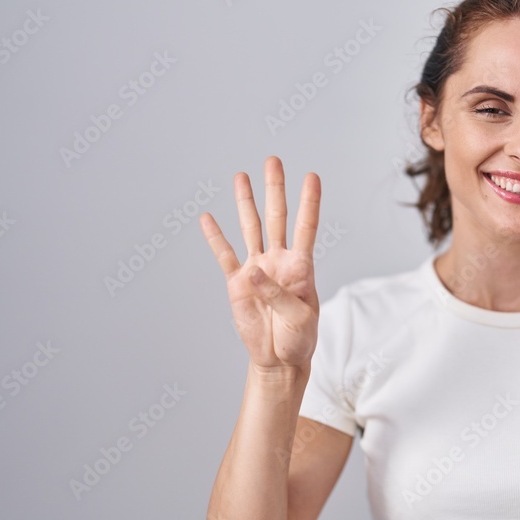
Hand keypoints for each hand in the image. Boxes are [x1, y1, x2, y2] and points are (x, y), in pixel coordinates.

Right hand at [200, 156, 321, 370]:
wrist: (279, 359)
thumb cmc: (298, 338)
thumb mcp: (298, 317)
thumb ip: (277, 293)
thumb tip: (251, 270)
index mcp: (301, 267)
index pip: (306, 227)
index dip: (309, 202)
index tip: (312, 176)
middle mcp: (278, 261)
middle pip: (276, 218)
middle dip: (274, 189)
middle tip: (272, 161)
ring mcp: (257, 269)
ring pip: (250, 228)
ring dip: (245, 203)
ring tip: (241, 176)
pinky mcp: (236, 283)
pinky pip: (224, 255)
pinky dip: (215, 237)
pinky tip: (207, 218)